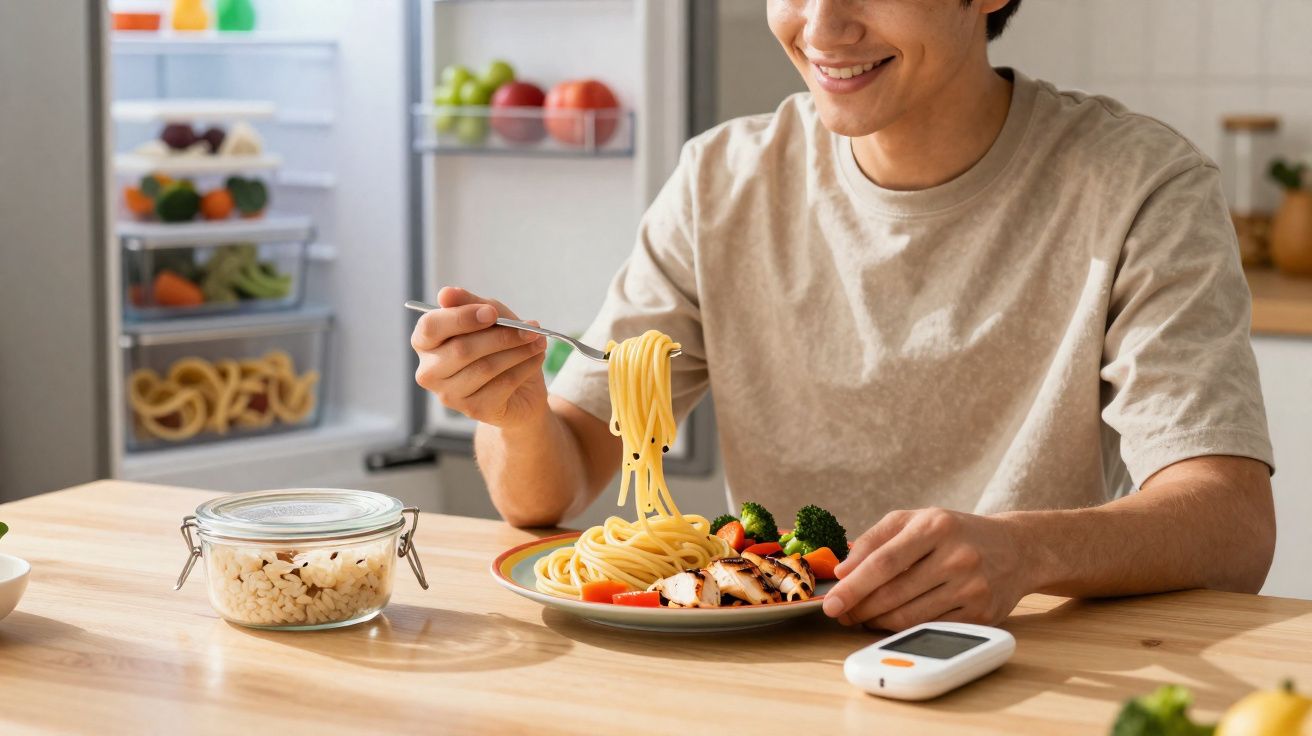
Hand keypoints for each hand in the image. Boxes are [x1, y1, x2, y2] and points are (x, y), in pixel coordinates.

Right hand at [411, 286, 548, 428]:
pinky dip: (524, 367)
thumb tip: (446, 293)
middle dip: (501, 336)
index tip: (492, 313)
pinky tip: (536, 358)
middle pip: (462, 349)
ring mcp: (449, 395)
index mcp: (425, 343)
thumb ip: (471, 304)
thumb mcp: (489, 318)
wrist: (520, 390)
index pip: (431, 327)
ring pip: (485, 367)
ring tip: (538, 341)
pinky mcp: (474, 410)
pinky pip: (502, 384)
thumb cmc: (498, 347)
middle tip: (530, 329)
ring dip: (518, 350)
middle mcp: (429, 371)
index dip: (461, 318)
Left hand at [821, 508, 1029, 630]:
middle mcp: (957, 556)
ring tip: (863, 616)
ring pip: (909, 617)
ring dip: (877, 621)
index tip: (831, 602)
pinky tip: (891, 621)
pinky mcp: (982, 615)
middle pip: (893, 593)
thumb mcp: (915, 520)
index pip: (884, 562)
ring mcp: (972, 588)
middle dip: (860, 608)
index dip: (853, 586)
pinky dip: (903, 630)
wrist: (1016, 549)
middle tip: (841, 612)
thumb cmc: (954, 532)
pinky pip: (930, 629)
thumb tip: (843, 571)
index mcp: (936, 526)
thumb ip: (875, 540)